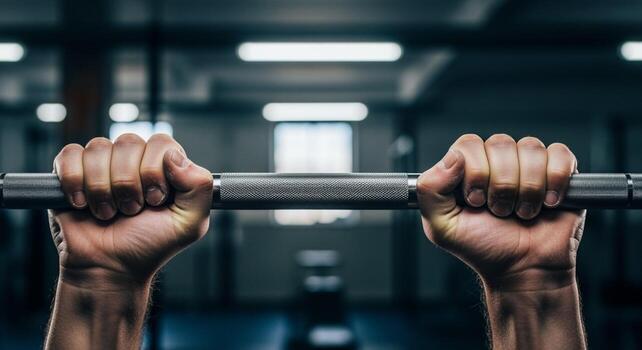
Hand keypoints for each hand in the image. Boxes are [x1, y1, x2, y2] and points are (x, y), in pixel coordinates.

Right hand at [49, 133, 212, 287]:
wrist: (110, 268)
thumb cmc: (150, 245)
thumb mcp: (190, 222)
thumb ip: (199, 186)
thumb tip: (174, 156)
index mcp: (163, 165)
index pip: (161, 143)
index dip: (155, 171)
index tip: (155, 200)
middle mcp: (133, 159)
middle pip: (128, 143)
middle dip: (129, 184)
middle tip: (131, 211)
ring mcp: (101, 164)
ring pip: (99, 148)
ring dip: (103, 189)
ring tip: (109, 213)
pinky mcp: (70, 171)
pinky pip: (69, 155)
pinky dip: (75, 182)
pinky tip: (83, 204)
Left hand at [417, 134, 584, 290]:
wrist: (522, 269)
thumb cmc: (483, 247)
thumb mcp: (442, 225)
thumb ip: (431, 189)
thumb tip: (453, 158)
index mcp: (468, 167)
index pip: (469, 144)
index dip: (475, 171)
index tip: (476, 201)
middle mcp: (498, 160)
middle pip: (500, 144)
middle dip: (501, 185)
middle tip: (499, 211)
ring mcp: (530, 164)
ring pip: (530, 149)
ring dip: (527, 188)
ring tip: (522, 212)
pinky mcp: (562, 172)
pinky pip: (561, 155)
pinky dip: (555, 181)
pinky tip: (548, 203)